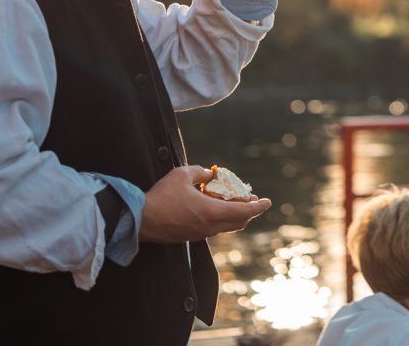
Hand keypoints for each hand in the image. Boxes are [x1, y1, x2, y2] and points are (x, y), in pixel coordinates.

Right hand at [140, 165, 271, 243]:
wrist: (141, 220)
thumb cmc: (162, 196)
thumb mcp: (182, 175)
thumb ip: (200, 172)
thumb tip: (210, 174)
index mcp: (212, 212)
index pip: (244, 211)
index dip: (258, 206)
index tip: (267, 201)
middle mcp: (210, 226)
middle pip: (239, 221)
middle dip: (249, 210)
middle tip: (252, 199)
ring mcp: (201, 234)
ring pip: (227, 226)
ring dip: (236, 215)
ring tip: (236, 202)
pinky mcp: (192, 236)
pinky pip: (215, 228)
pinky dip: (222, 218)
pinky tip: (215, 208)